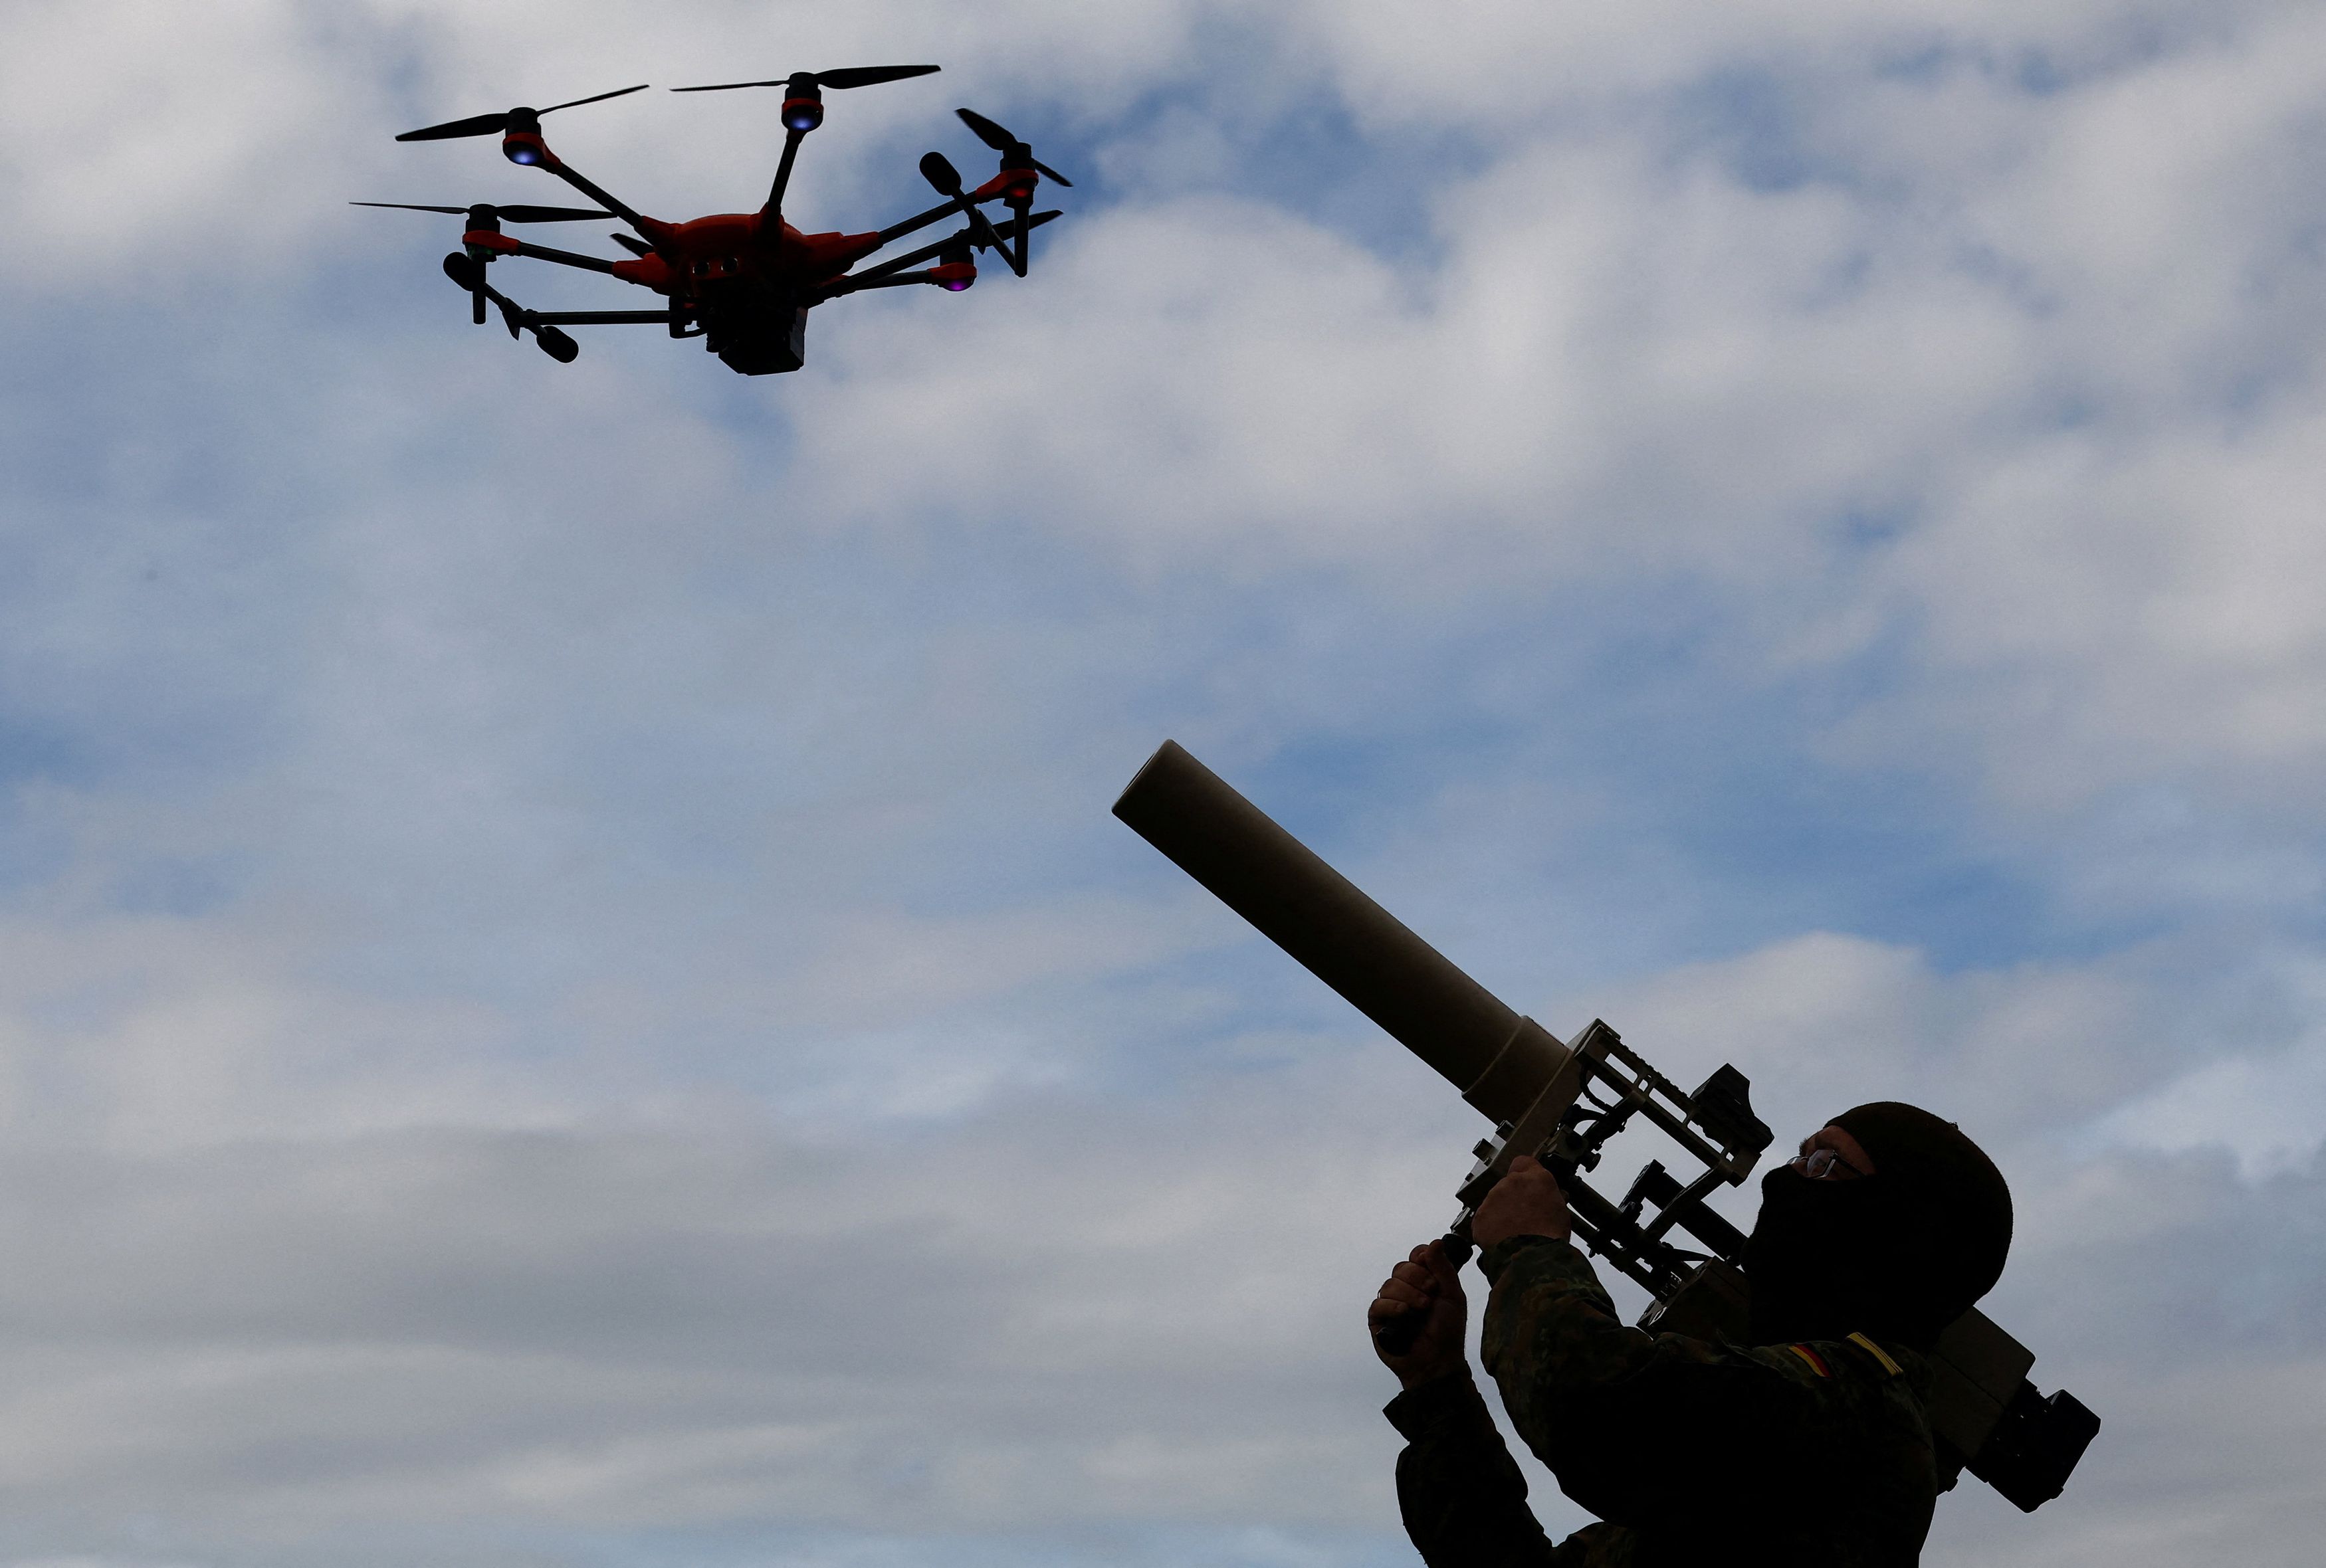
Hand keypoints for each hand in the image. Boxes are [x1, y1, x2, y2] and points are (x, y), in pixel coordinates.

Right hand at [1369, 1239, 1468, 1388]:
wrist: (1437, 1361)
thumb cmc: (1448, 1331)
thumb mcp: (1453, 1296)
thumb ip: (1444, 1268)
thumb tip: (1435, 1241)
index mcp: (1423, 1281)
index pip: (1415, 1256)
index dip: (1422, 1258)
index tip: (1432, 1270)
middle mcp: (1405, 1289)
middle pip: (1402, 1267)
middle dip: (1418, 1278)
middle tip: (1432, 1294)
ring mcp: (1390, 1304)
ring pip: (1390, 1284)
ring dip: (1408, 1295)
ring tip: (1421, 1310)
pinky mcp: (1378, 1320)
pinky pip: (1379, 1303)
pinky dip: (1393, 1306)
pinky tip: (1404, 1314)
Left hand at [1469, 1154, 1571, 1248]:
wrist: (1532, 1259)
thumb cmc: (1551, 1238)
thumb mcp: (1561, 1210)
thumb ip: (1549, 1196)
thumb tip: (1546, 1197)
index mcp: (1536, 1178)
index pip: (1524, 1162)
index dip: (1525, 1174)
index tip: (1527, 1185)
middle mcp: (1512, 1182)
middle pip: (1508, 1185)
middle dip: (1514, 1198)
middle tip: (1524, 1217)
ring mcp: (1493, 1198)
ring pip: (1495, 1202)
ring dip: (1501, 1213)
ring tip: (1514, 1232)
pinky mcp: (1480, 1216)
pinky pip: (1484, 1219)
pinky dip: (1490, 1228)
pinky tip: (1503, 1239)